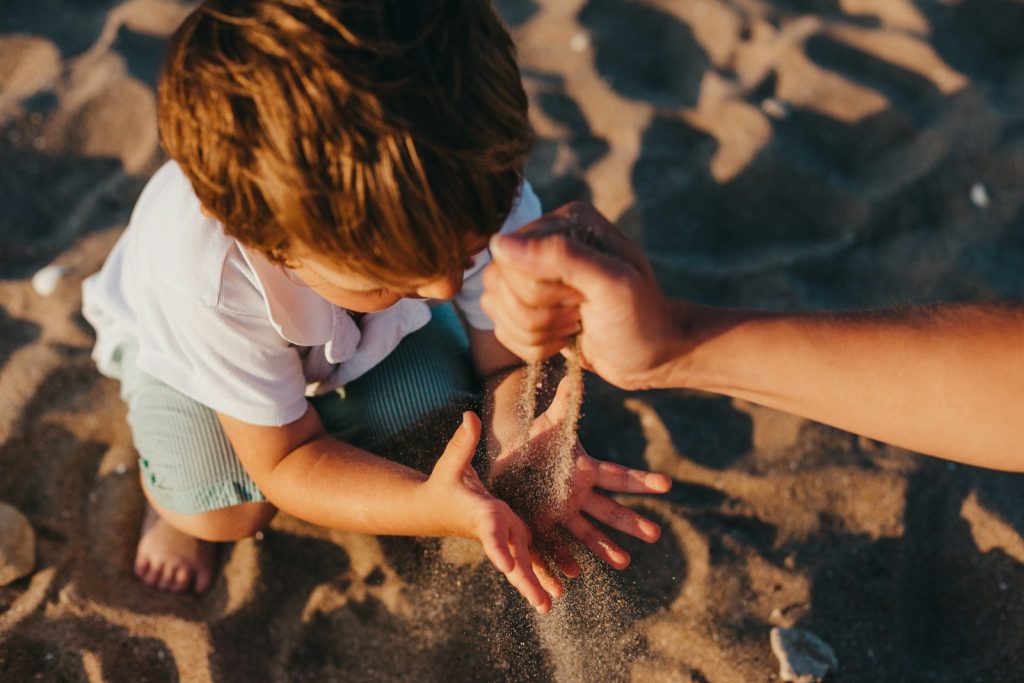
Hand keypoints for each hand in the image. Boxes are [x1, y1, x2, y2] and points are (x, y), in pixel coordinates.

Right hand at [423, 411, 557, 612]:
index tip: (507, 566)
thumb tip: (468, 416)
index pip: (490, 531)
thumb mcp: (452, 462)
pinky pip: (525, 559)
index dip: (498, 547)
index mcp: (481, 512)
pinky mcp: (509, 537)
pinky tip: (555, 591)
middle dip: (526, 579)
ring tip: (550, 604)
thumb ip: (462, 442)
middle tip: (542, 604)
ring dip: (535, 583)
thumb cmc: (443, 483)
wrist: (433, 508)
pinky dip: (538, 575)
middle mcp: (494, 529)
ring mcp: (502, 536)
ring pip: (521, 563)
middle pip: (511, 557)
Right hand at [482, 201, 692, 390]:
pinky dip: (532, 345)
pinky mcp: (526, 306)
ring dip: (535, 332)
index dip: (540, 290)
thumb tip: (500, 244)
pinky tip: (564, 338)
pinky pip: (500, 328)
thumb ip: (562, 256)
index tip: (580, 298)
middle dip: (539, 314)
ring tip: (573, 325)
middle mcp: (543, 241)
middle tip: (579, 313)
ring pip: (495, 307)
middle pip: (499, 283)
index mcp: (565, 222)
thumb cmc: (641, 319)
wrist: (653, 355)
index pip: (511, 257)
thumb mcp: (612, 284)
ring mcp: (532, 274)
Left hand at [490, 377, 671, 573]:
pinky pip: (554, 546)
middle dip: (631, 522)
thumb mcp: (548, 424)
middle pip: (609, 511)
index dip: (642, 480)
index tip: (668, 485)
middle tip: (655, 534)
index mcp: (585, 472)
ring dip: (604, 548)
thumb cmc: (534, 443)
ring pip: (586, 533)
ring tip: (624, 562)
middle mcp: (578, 497)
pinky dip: (563, 560)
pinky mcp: (541, 526)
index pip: (618, 476)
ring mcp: (561, 514)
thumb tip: (576, 373)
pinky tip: (572, 574)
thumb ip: (564, 404)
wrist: (507, 464)